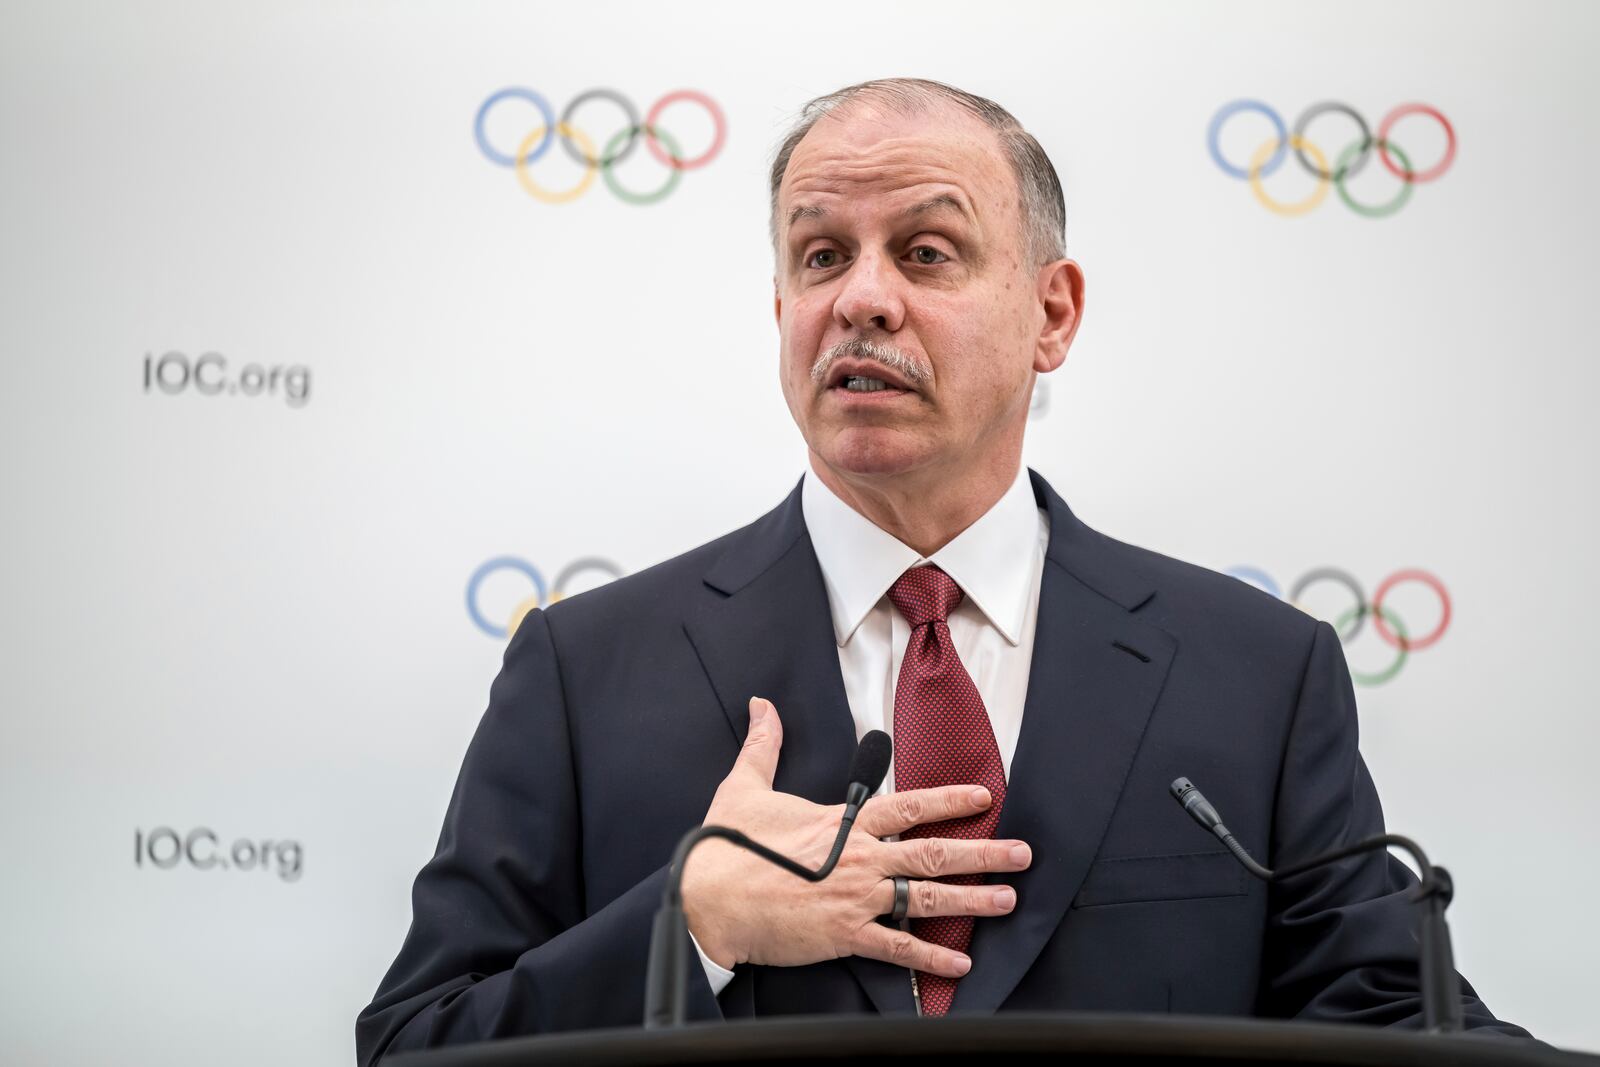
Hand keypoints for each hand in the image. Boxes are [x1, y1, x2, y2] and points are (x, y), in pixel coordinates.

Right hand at [681, 697, 1030, 978]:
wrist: (708, 900)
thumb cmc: (726, 847)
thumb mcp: (744, 787)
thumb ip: (764, 746)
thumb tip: (762, 706)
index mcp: (842, 823)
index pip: (908, 805)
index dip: (949, 799)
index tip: (985, 796)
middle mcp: (859, 859)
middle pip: (933, 851)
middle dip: (983, 852)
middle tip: (1022, 854)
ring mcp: (856, 899)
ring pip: (927, 898)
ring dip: (972, 900)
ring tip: (1007, 900)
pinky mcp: (845, 936)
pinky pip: (897, 948)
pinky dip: (931, 958)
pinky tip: (961, 963)